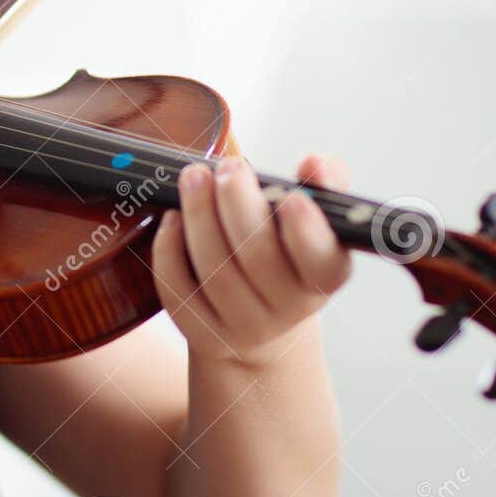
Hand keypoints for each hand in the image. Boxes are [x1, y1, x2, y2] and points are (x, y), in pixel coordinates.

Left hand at [152, 154, 352, 367]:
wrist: (263, 319)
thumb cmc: (287, 252)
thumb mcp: (316, 220)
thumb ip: (323, 185)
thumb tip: (314, 163)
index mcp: (325, 275)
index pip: (321, 260)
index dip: (306, 231)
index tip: (291, 196)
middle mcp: (290, 308)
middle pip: (259, 258)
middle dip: (237, 204)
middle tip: (228, 167)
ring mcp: (245, 326)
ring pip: (215, 273)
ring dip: (199, 217)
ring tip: (194, 177)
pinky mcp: (205, 333)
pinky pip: (179, 291)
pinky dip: (171, 250)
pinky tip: (172, 218)